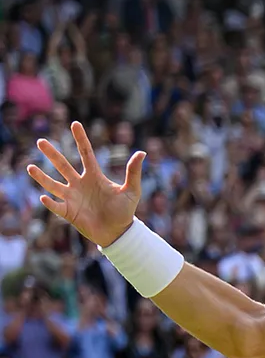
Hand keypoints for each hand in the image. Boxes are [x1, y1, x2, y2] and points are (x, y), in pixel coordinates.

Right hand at [28, 122, 145, 247]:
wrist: (118, 233)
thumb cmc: (125, 211)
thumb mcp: (132, 191)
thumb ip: (133, 172)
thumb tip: (142, 153)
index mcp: (94, 176)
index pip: (86, 154)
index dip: (81, 139)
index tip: (75, 123)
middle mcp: (80, 184)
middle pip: (63, 166)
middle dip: (52, 154)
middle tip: (40, 141)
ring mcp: (72, 198)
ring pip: (53, 185)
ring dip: (42, 177)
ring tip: (30, 167)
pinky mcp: (69, 213)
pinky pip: (56, 206)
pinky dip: (50, 203)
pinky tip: (44, 197)